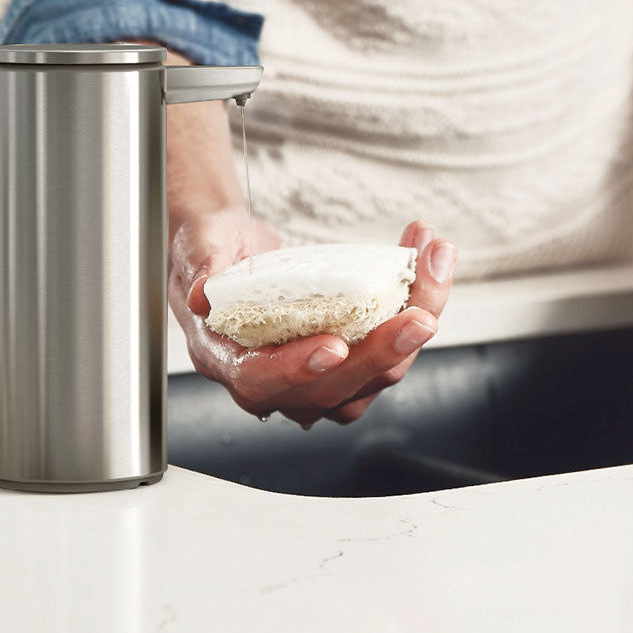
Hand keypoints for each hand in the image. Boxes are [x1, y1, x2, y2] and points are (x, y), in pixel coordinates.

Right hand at [168, 211, 456, 427]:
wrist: (231, 254)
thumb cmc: (212, 255)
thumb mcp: (198, 246)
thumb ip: (202, 267)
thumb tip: (203, 294)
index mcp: (229, 360)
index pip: (262, 379)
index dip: (297, 368)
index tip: (333, 347)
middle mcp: (275, 381)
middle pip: (336, 387)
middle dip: (384, 351)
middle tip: (420, 314)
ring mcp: (316, 377)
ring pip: (374, 374)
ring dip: (413, 323)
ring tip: (433, 264)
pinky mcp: (348, 360)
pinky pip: (389, 350)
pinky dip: (415, 306)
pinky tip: (428, 265)